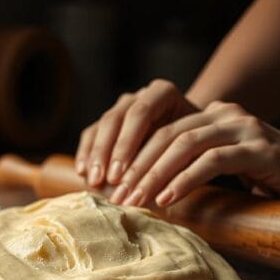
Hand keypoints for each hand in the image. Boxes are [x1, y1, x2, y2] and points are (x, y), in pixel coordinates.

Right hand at [75, 79, 198, 187]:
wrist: (192, 136)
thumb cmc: (197, 144)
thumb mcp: (196, 147)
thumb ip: (179, 158)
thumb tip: (159, 187)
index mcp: (163, 92)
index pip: (141, 113)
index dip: (127, 144)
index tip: (120, 174)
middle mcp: (140, 95)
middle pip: (116, 119)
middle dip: (107, 153)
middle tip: (103, 180)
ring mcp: (122, 106)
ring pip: (101, 126)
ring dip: (94, 155)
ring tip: (92, 182)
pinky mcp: (109, 122)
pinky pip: (91, 134)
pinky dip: (86, 153)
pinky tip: (82, 174)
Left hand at [109, 101, 279, 220]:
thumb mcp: (232, 178)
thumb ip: (200, 175)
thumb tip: (152, 198)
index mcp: (217, 119)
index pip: (163, 132)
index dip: (133, 158)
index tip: (112, 187)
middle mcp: (229, 116)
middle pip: (166, 136)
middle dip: (136, 167)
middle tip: (114, 196)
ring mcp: (246, 129)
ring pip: (183, 145)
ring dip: (153, 175)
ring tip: (133, 200)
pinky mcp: (261, 148)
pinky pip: (211, 160)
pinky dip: (185, 180)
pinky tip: (166, 200)